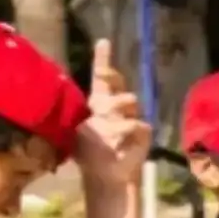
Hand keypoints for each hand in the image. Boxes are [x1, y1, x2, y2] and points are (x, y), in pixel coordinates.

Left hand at [75, 40, 152, 187]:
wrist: (103, 174)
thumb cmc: (87, 152)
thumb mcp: (75, 132)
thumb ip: (77, 116)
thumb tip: (77, 104)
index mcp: (99, 102)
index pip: (102, 78)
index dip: (104, 59)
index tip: (103, 42)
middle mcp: (116, 106)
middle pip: (118, 82)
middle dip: (111, 75)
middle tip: (103, 73)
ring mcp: (131, 118)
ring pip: (129, 101)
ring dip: (116, 110)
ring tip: (106, 126)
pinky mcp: (143, 133)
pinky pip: (139, 125)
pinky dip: (128, 132)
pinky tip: (120, 144)